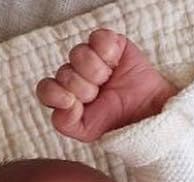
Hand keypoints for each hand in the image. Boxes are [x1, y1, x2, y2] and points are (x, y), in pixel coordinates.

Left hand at [34, 28, 177, 143]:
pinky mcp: (109, 43)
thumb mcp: (86, 132)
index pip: (46, 88)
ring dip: (96, 72)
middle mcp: (76, 75)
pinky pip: (97, 38)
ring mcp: (92, 57)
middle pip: (64, 73)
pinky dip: (106, 52)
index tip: (71, 102)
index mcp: (67, 96)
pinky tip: (115, 64)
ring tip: (108, 81)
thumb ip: (64, 122)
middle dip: (84, 89)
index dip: (55, 93)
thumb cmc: (116, 123)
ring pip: (78, 54)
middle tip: (100, 96)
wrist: (147, 114)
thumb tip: (62, 101)